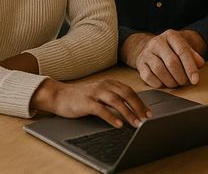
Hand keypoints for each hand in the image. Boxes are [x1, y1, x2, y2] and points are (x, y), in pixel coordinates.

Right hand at [31, 78, 150, 128]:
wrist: (59, 95)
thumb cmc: (81, 97)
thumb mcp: (100, 93)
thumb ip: (113, 97)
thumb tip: (130, 108)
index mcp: (110, 83)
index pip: (129, 91)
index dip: (140, 102)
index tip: (149, 112)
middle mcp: (104, 85)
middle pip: (126, 94)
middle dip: (138, 107)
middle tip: (146, 119)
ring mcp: (95, 93)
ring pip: (116, 101)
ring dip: (128, 113)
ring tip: (136, 123)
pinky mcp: (86, 102)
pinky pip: (101, 110)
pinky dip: (111, 117)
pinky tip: (118, 124)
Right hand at [124, 30, 205, 88]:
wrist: (151, 48)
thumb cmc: (172, 49)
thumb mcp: (184, 47)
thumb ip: (193, 55)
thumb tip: (200, 64)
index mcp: (171, 35)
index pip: (183, 51)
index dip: (190, 67)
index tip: (195, 80)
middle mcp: (157, 42)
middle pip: (171, 62)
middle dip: (181, 76)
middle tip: (185, 82)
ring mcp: (147, 52)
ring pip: (160, 70)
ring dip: (170, 81)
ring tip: (176, 84)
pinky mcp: (140, 63)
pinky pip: (148, 77)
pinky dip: (158, 83)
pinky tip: (164, 84)